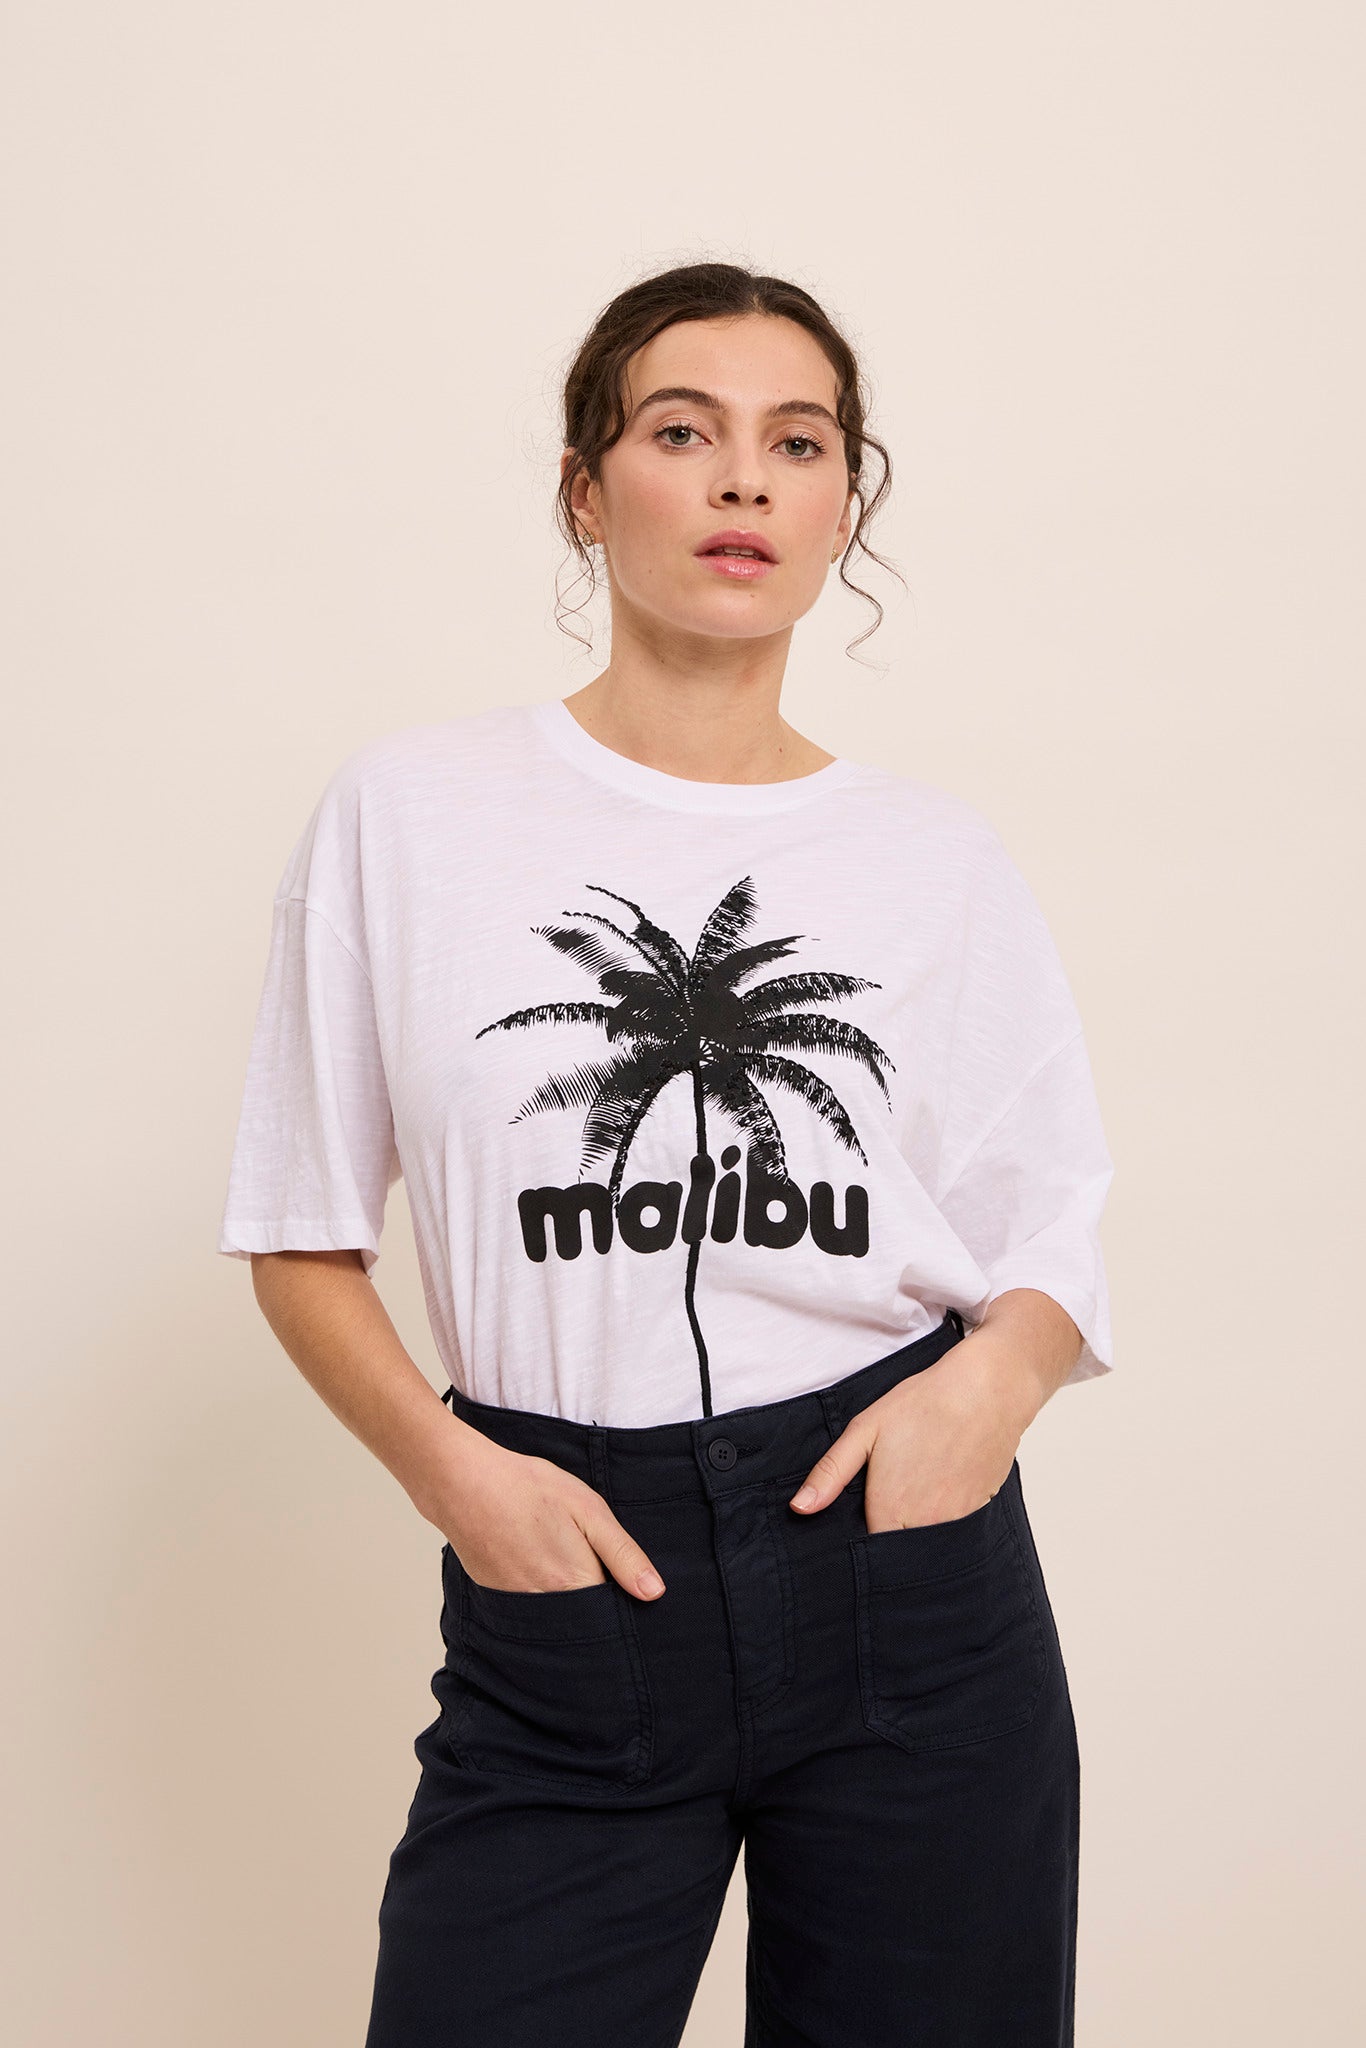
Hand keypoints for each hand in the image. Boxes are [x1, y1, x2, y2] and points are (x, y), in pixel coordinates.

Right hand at [438, 1433, 666, 1600]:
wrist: (463, 1484)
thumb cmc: (528, 1489)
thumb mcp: (588, 1509)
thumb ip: (622, 1553)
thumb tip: (653, 1592)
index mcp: (575, 1584)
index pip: (614, 1614)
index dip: (624, 1600)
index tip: (626, 1585)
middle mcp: (547, 1607)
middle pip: (585, 1623)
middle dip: (597, 1606)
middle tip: (590, 1565)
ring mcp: (518, 1608)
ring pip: (558, 1619)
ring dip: (568, 1603)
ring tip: (560, 1561)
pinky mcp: (498, 1601)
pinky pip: (532, 1612)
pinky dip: (542, 1597)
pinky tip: (537, 1564)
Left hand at [787, 1331, 1030, 1530]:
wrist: (987, 1389)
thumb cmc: (923, 1404)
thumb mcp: (865, 1430)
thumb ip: (831, 1474)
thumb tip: (799, 1509)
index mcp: (889, 1510)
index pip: (868, 1552)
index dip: (860, 1540)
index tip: (859, 1521)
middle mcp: (924, 1526)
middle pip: (899, 1552)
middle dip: (889, 1538)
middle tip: (889, 1496)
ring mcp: (956, 1524)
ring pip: (927, 1543)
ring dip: (917, 1530)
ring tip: (915, 1485)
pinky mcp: (979, 1514)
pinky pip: (954, 1532)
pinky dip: (944, 1519)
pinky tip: (941, 1484)